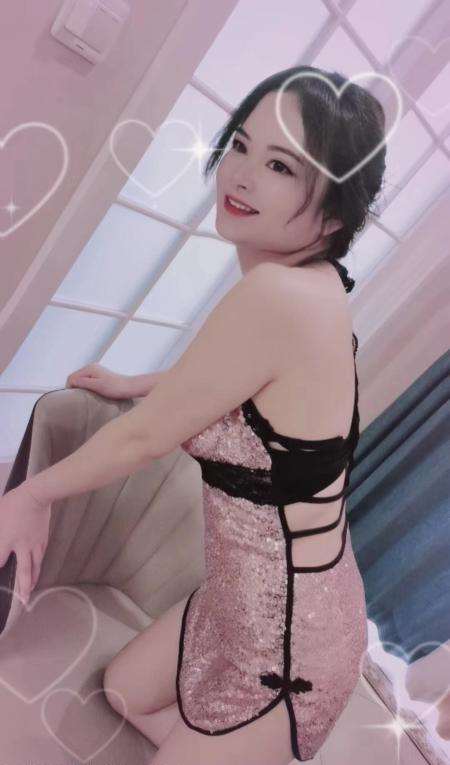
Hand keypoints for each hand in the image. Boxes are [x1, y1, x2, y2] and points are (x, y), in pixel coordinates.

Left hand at [0, 485, 51, 604]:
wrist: (36, 495)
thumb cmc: (12, 503)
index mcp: (6, 540)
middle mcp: (21, 546)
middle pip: (22, 571)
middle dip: (22, 587)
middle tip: (23, 600)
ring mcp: (34, 543)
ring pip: (35, 566)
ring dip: (33, 580)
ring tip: (31, 590)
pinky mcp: (43, 538)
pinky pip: (40, 556)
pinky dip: (39, 565)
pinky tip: (38, 568)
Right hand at [66, 363, 130, 399]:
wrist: (130, 387)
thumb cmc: (115, 387)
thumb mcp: (97, 386)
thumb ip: (83, 382)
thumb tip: (71, 381)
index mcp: (89, 368)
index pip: (71, 377)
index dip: (69, 388)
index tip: (74, 398)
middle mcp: (91, 367)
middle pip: (75, 377)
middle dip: (74, 387)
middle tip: (78, 398)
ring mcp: (95, 371)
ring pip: (80, 379)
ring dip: (79, 387)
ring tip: (84, 396)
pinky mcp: (99, 375)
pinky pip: (86, 380)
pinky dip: (85, 386)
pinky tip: (90, 393)